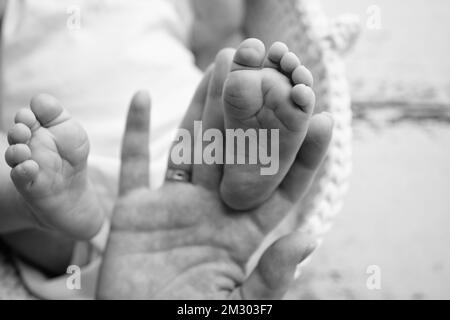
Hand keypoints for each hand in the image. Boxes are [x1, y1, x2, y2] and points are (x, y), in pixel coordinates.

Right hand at [97, 64, 332, 298]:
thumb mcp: (238, 306)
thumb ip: (272, 276)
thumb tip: (309, 238)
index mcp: (240, 233)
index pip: (279, 188)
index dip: (303, 157)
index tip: (324, 120)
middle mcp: (210, 210)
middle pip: (233, 151)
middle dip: (248, 110)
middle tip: (263, 68)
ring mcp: (171, 206)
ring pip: (190, 145)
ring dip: (200, 106)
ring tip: (215, 67)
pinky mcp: (133, 210)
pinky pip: (134, 163)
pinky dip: (136, 131)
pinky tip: (142, 96)